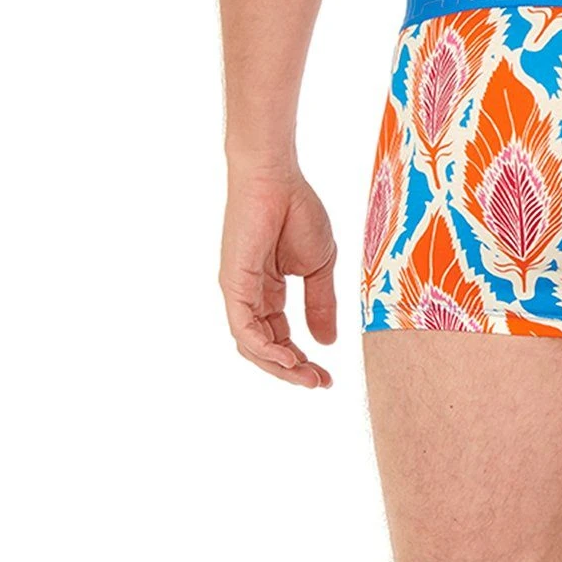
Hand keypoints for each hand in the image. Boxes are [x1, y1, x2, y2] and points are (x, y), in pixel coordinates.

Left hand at [220, 170, 337, 387]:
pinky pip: (243, 327)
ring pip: (251, 345)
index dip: (303, 362)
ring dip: (280, 366)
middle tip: (319, 383)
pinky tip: (288, 357)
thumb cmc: (297, 211)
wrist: (278, 177)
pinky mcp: (233, 284)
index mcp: (268, 292)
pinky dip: (264, 347)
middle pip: (264, 349)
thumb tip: (326, 342)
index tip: (328, 378)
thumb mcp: (319, 267)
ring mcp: (239, 292)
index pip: (281, 339)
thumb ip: (320, 305)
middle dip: (292, 371)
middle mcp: (249, 297)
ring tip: (307, 376)